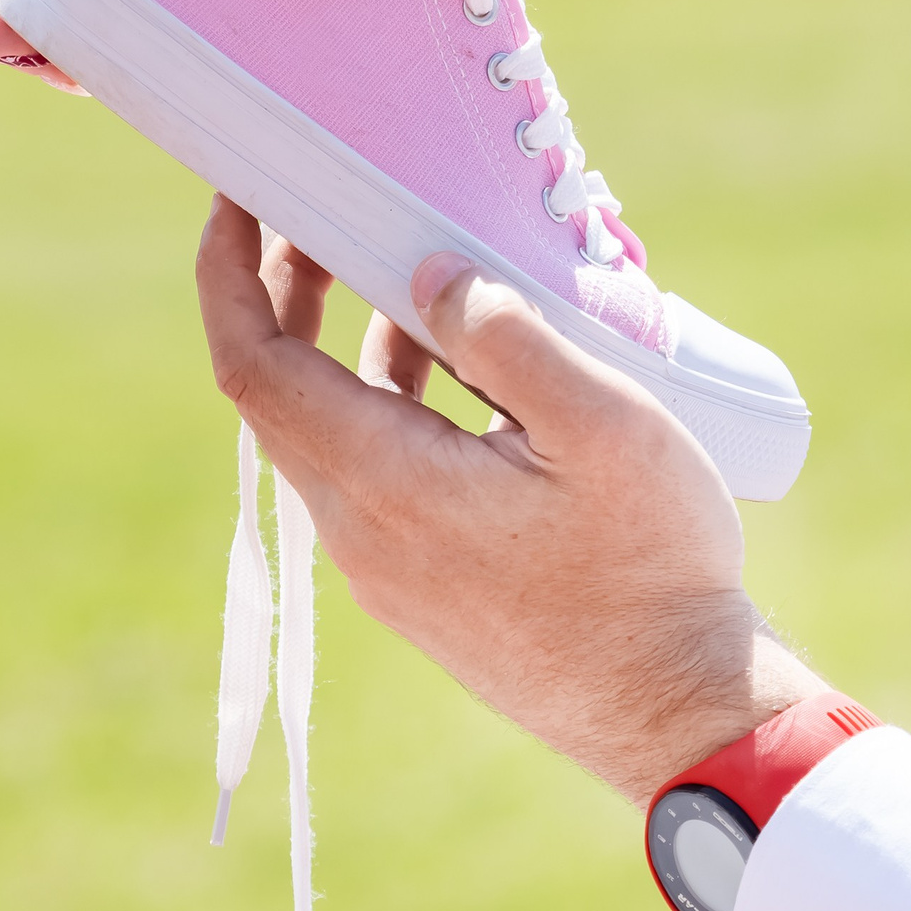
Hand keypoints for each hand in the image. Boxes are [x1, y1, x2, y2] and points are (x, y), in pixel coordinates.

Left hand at [194, 197, 826, 804]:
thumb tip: (429, 277)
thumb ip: (510, 340)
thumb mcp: (605, 429)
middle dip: (285, 291)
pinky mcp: (420, 585)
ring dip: (345, 345)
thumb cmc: (654, 570)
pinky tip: (456, 365)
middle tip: (322, 210)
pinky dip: (388, 400)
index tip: (242, 197)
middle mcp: (359, 529)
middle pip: (276, 391)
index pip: (252, 365)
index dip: (229, 273)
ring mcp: (385, 565)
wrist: (681, 713)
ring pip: (328, 430)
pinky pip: (373, 471)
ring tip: (404, 268)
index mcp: (383, 482)